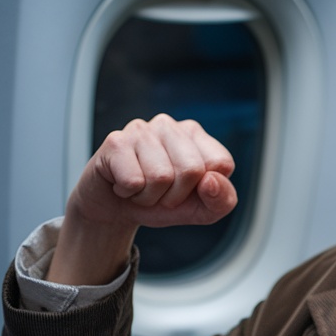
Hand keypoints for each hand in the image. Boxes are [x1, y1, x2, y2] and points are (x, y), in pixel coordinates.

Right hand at [49, 115, 236, 284]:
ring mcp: (141, 129)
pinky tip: (122, 184)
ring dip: (149, 197)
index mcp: (196, 135)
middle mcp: (170, 125)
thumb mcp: (201, 210)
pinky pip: (134, 181)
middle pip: (192, 170)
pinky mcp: (116, 141)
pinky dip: (129, 194)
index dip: (206, 190)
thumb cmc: (161, 203)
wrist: (114, 209)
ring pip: (161, 177)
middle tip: (160, 193)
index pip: (221, 163)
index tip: (187, 191)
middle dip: (175, 196)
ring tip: (140, 188)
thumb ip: (222, 199)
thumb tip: (210, 180)